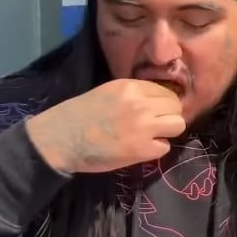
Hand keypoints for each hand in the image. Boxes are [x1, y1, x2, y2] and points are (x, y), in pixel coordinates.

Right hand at [26, 79, 184, 173]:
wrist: (59, 139)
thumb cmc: (79, 115)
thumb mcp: (108, 93)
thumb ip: (134, 95)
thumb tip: (159, 102)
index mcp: (130, 87)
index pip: (166, 92)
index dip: (162, 103)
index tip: (155, 111)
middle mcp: (140, 103)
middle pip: (175, 107)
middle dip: (168, 116)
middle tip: (154, 126)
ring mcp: (143, 127)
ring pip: (177, 125)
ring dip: (166, 132)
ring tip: (150, 136)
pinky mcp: (141, 149)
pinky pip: (164, 147)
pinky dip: (155, 149)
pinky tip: (139, 148)